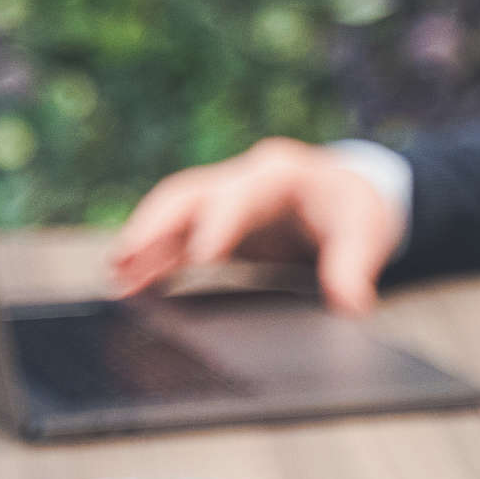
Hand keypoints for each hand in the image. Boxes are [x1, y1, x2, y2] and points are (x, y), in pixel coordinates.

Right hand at [106, 137, 405, 312]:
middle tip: (125, 259)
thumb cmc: (354, 210)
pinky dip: (153, 259)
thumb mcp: (365, 233)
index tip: (202, 257)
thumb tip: (351, 304)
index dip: (220, 224)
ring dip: (143, 243)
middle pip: (189, 196)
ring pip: (172, 216)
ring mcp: (223, 201)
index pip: (241, 195)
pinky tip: (130, 285)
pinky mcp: (214, 225)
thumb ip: (353, 266)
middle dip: (156, 225)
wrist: (348, 195)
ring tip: (115, 277)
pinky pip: (176, 238)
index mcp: (280, 174)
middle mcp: (242, 180)